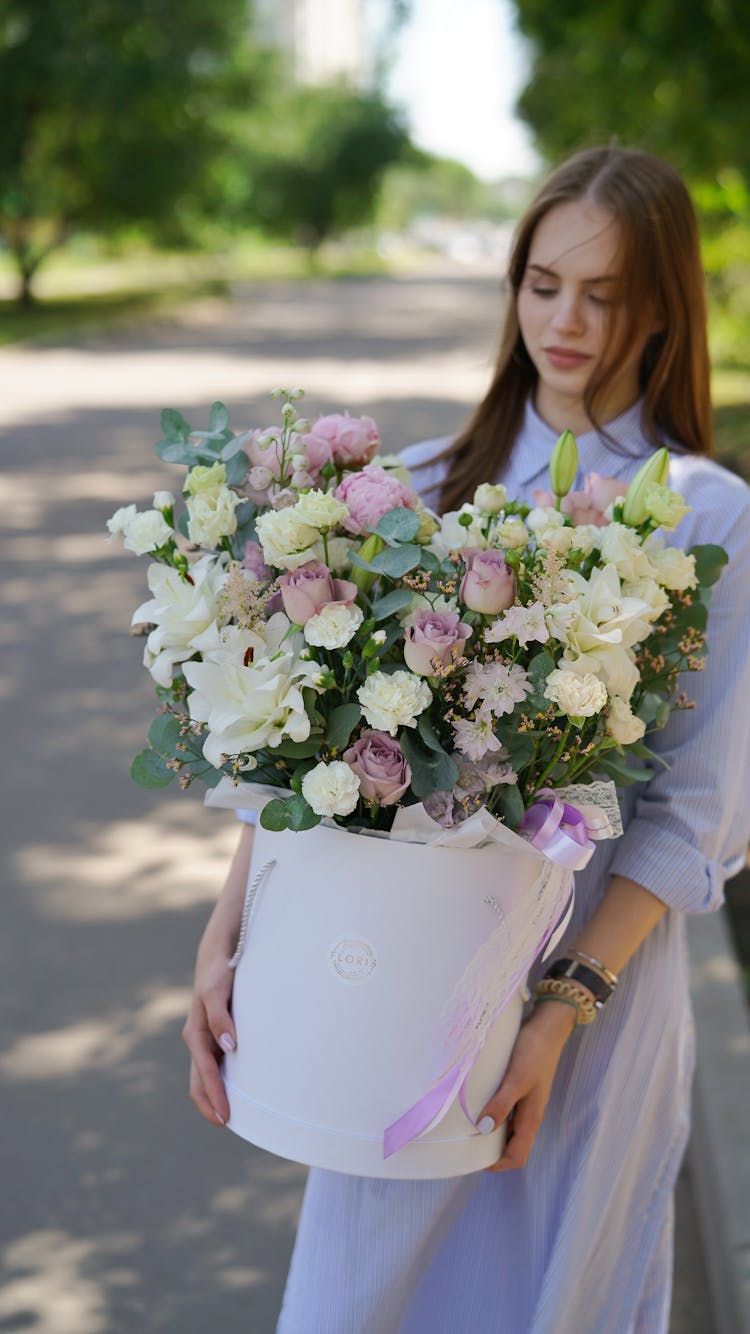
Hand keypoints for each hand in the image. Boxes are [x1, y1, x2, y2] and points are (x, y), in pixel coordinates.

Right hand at [182, 940, 236, 1127]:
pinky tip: (238, 1086)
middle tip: (230, 1124)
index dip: (214, 1096)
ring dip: (215, 1095)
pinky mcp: (213, 1034)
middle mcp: (197, 1041)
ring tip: (234, 1113)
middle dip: (211, 1104)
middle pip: (199, 1082)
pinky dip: (222, 1080)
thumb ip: (220, 1017)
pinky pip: (214, 1063)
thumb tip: (228, 1046)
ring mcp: (204, 1039)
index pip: (204, 1075)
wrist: (217, 955)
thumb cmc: (217, 973)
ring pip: (205, 1075)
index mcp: (195, 1035)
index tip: (226, 1117)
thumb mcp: (217, 991)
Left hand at [479, 1000, 575, 1171]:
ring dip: (491, 1131)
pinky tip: (479, 1103)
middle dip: (491, 1151)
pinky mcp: (521, 1088)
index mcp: (531, 1118)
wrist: (548, 1027)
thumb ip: (502, 1104)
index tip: (473, 1159)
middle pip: (512, 1146)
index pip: (517, 1157)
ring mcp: (526, 1102)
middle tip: (465, 1144)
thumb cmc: (534, 1052)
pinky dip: (494, 1114)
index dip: (497, 1164)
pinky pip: (507, 1111)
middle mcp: (529, 1114)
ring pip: (508, 1128)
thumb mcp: (516, 1079)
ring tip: (468, 1125)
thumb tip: (484, 1129)